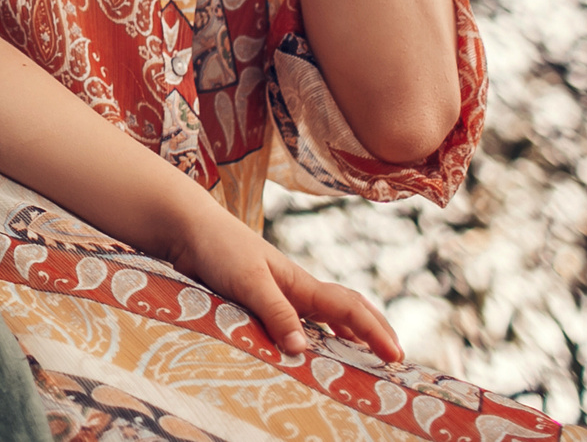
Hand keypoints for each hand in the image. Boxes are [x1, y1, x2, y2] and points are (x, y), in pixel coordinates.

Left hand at [162, 198, 402, 362]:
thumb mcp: (249, 281)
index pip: (349, 309)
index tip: (395, 355)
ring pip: (326, 316)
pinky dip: (316, 335)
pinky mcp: (260, 300)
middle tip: (396, 358)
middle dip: (374, 331)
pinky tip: (314, 349)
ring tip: (367, 358)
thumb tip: (303, 349)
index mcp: (301, 284)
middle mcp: (297, 290)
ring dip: (350, 334)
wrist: (190, 228)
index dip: (375, 332)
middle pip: (348, 310)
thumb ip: (275, 313)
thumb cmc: (220, 248)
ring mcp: (281, 294)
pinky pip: (299, 321)